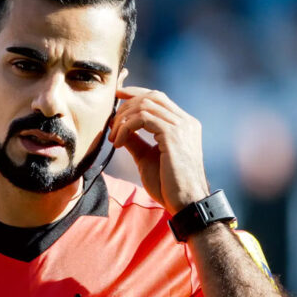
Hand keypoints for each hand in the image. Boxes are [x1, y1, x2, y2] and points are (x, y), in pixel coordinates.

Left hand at [108, 86, 209, 213]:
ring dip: (123, 119)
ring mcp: (182, 126)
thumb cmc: (168, 185)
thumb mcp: (146, 158)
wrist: (185, 203)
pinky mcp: (173, 135)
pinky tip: (118, 143)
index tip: (116, 96)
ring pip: (145, 105)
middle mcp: (186, 121)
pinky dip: (126, 127)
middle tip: (111, 125)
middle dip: (126, 106)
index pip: (158, 97)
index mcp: (184, 125)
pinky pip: (143, 118)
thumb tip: (120, 129)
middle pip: (151, 96)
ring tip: (113, 138)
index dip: (135, 93)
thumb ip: (135, 141)